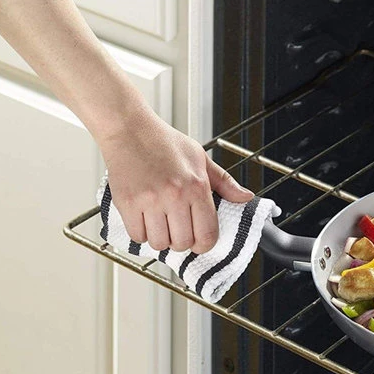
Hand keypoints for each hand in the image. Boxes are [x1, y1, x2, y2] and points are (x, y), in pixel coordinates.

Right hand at [101, 108, 252, 252]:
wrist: (129, 129)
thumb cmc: (164, 142)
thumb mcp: (200, 158)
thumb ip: (224, 181)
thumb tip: (246, 197)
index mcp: (196, 186)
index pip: (207, 234)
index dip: (204, 244)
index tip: (199, 241)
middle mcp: (174, 195)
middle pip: (183, 243)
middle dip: (182, 242)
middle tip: (178, 229)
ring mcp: (150, 200)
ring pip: (160, 243)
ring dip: (161, 239)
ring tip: (161, 223)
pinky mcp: (128, 203)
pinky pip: (138, 236)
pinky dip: (142, 233)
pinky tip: (145, 220)